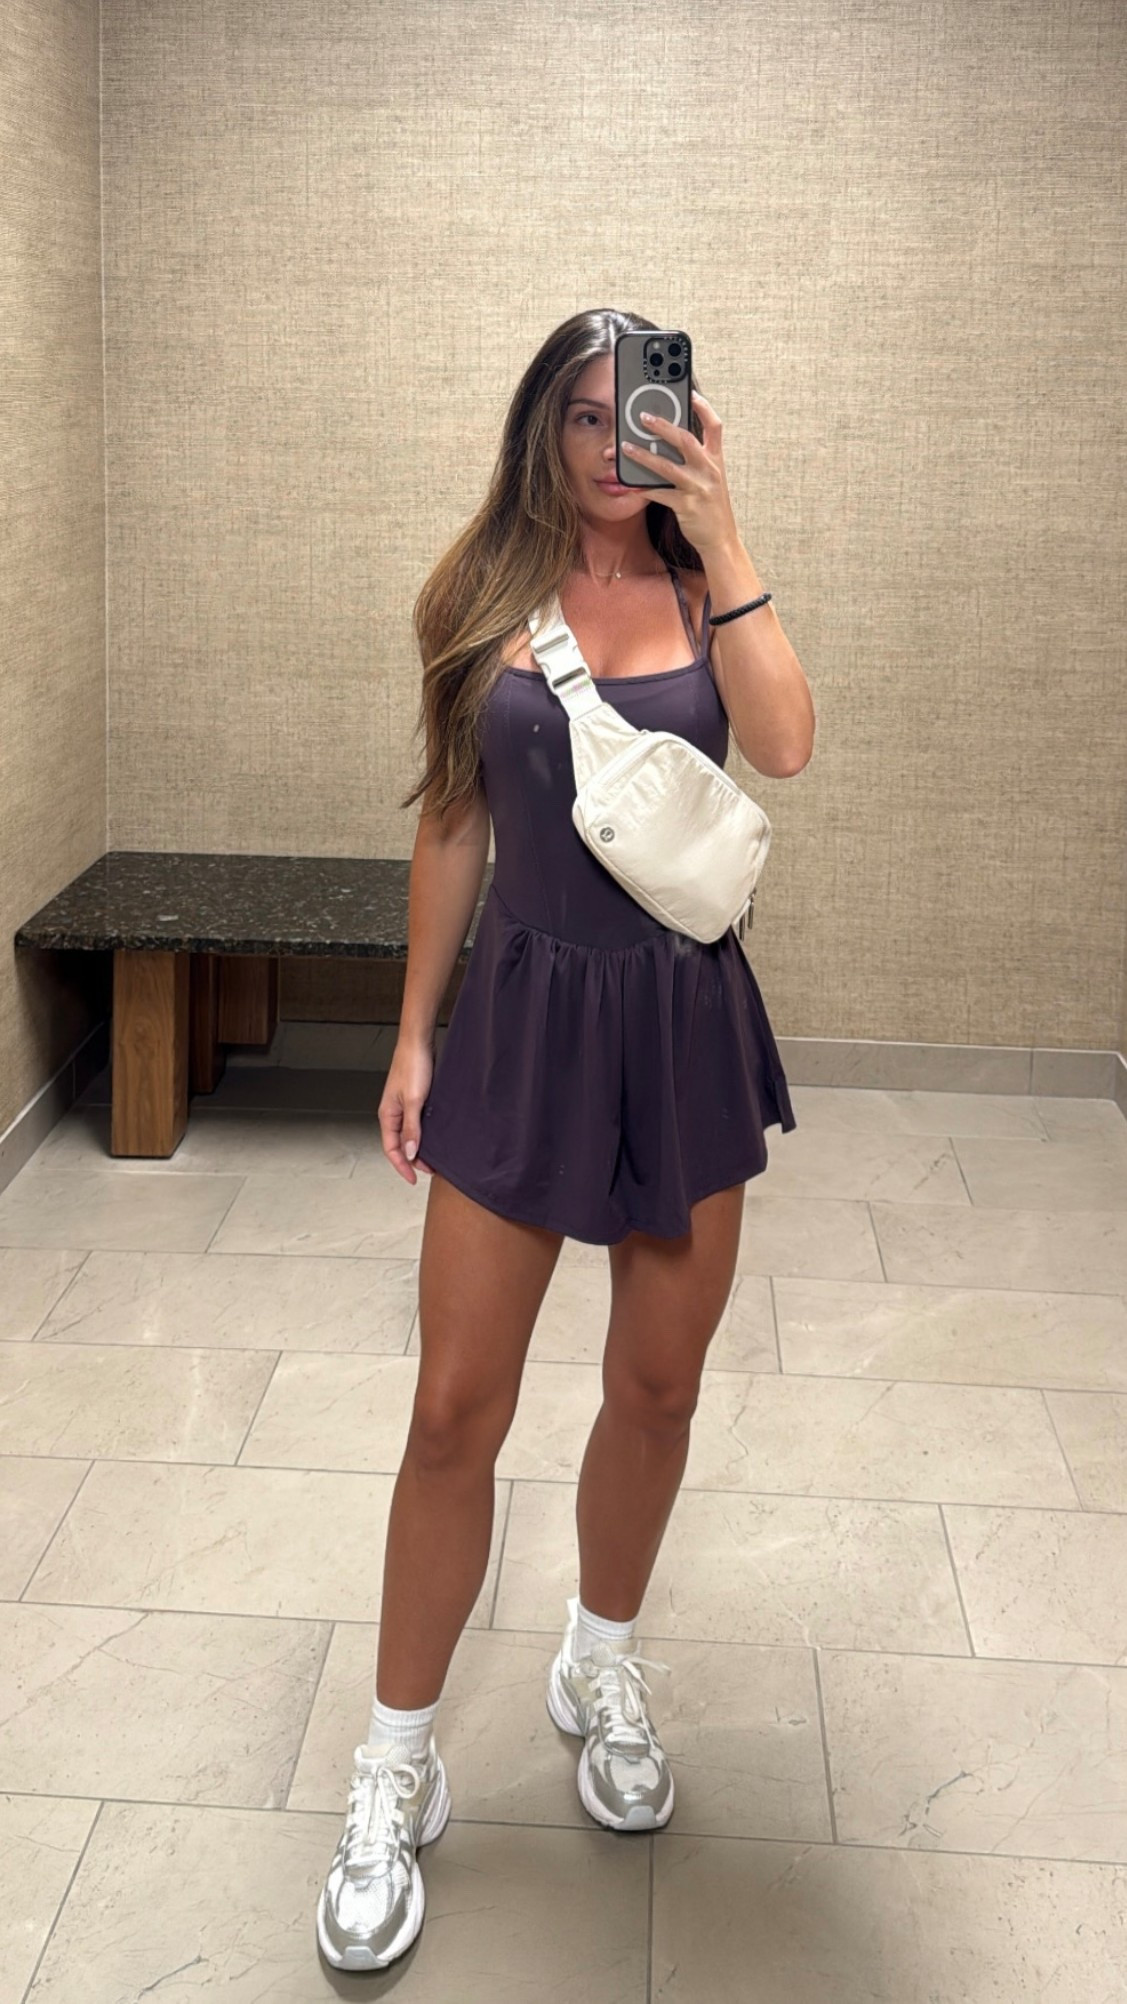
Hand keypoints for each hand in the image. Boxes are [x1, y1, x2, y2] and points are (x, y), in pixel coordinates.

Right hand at [378, 1039, 435, 1185]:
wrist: (419, 1042)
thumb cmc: (413, 1066)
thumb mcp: (414, 1101)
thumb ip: (411, 1128)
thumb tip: (409, 1153)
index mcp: (387, 1115)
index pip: (391, 1149)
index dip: (402, 1166)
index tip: (415, 1179)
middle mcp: (393, 1113)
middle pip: (399, 1145)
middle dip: (413, 1160)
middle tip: (431, 1171)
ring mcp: (404, 1106)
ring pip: (409, 1135)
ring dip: (419, 1148)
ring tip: (435, 1158)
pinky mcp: (415, 1099)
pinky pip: (417, 1124)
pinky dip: (424, 1134)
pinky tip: (436, 1138)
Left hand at [621, 390, 739, 552]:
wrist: (721, 539)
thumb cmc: (712, 507)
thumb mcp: (711, 479)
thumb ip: (697, 460)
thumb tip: (672, 442)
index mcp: (716, 460)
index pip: (714, 426)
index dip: (703, 407)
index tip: (690, 393)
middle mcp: (709, 470)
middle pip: (685, 439)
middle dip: (662, 426)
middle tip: (643, 417)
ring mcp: (698, 488)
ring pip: (666, 466)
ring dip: (643, 455)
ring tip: (626, 448)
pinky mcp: (686, 506)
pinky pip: (659, 493)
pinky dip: (643, 488)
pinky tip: (630, 484)